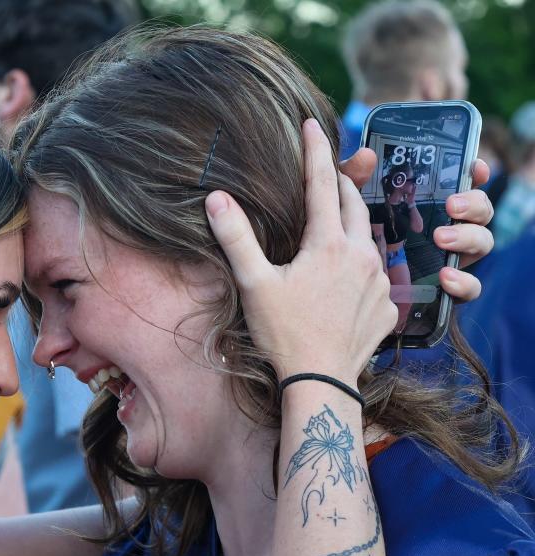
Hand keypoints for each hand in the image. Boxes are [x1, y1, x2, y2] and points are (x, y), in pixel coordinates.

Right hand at [205, 119, 395, 383]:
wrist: (322, 382)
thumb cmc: (283, 333)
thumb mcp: (254, 284)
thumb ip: (236, 237)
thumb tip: (216, 197)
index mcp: (329, 244)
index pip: (322, 183)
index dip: (316, 150)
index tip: (313, 123)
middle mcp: (362, 255)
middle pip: (353, 204)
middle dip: (339, 184)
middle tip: (325, 173)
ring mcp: (380, 281)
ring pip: (369, 238)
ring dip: (352, 225)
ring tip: (336, 224)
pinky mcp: (388, 306)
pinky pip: (379, 273)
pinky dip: (362, 264)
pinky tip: (347, 275)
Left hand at [341, 151, 494, 302]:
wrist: (336, 298)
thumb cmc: (344, 246)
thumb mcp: (343, 210)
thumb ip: (352, 180)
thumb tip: (365, 156)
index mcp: (428, 205)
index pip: (462, 182)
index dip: (475, 171)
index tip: (474, 166)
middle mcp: (446, 229)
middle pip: (479, 210)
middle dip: (473, 203)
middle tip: (451, 205)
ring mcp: (447, 260)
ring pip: (481, 243)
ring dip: (468, 236)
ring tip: (441, 237)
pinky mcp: (442, 291)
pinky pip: (470, 288)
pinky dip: (464, 282)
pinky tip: (445, 277)